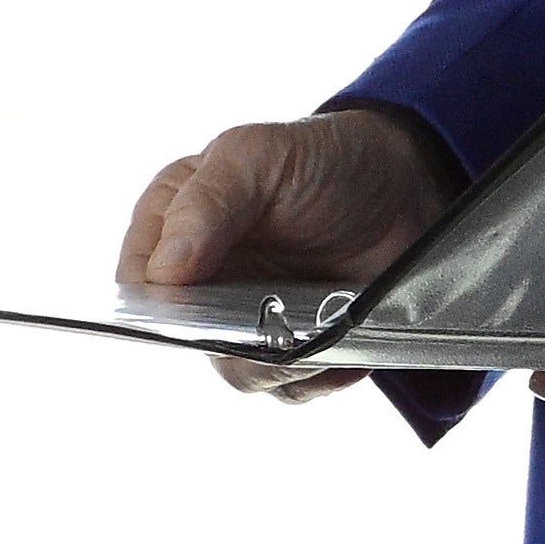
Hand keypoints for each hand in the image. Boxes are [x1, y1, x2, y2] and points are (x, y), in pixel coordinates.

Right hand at [121, 108, 458, 405]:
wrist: (406, 184)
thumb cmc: (321, 158)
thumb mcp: (256, 157)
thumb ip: (205, 205)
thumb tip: (163, 272)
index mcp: (172, 225)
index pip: (138, 287)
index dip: (161, 307)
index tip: (206, 308)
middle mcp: (201, 279)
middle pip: (186, 340)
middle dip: (232, 339)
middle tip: (278, 321)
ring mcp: (246, 316)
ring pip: (238, 370)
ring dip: (282, 362)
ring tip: (323, 328)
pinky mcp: (293, 345)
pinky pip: (289, 386)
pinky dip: (320, 375)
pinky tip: (347, 349)